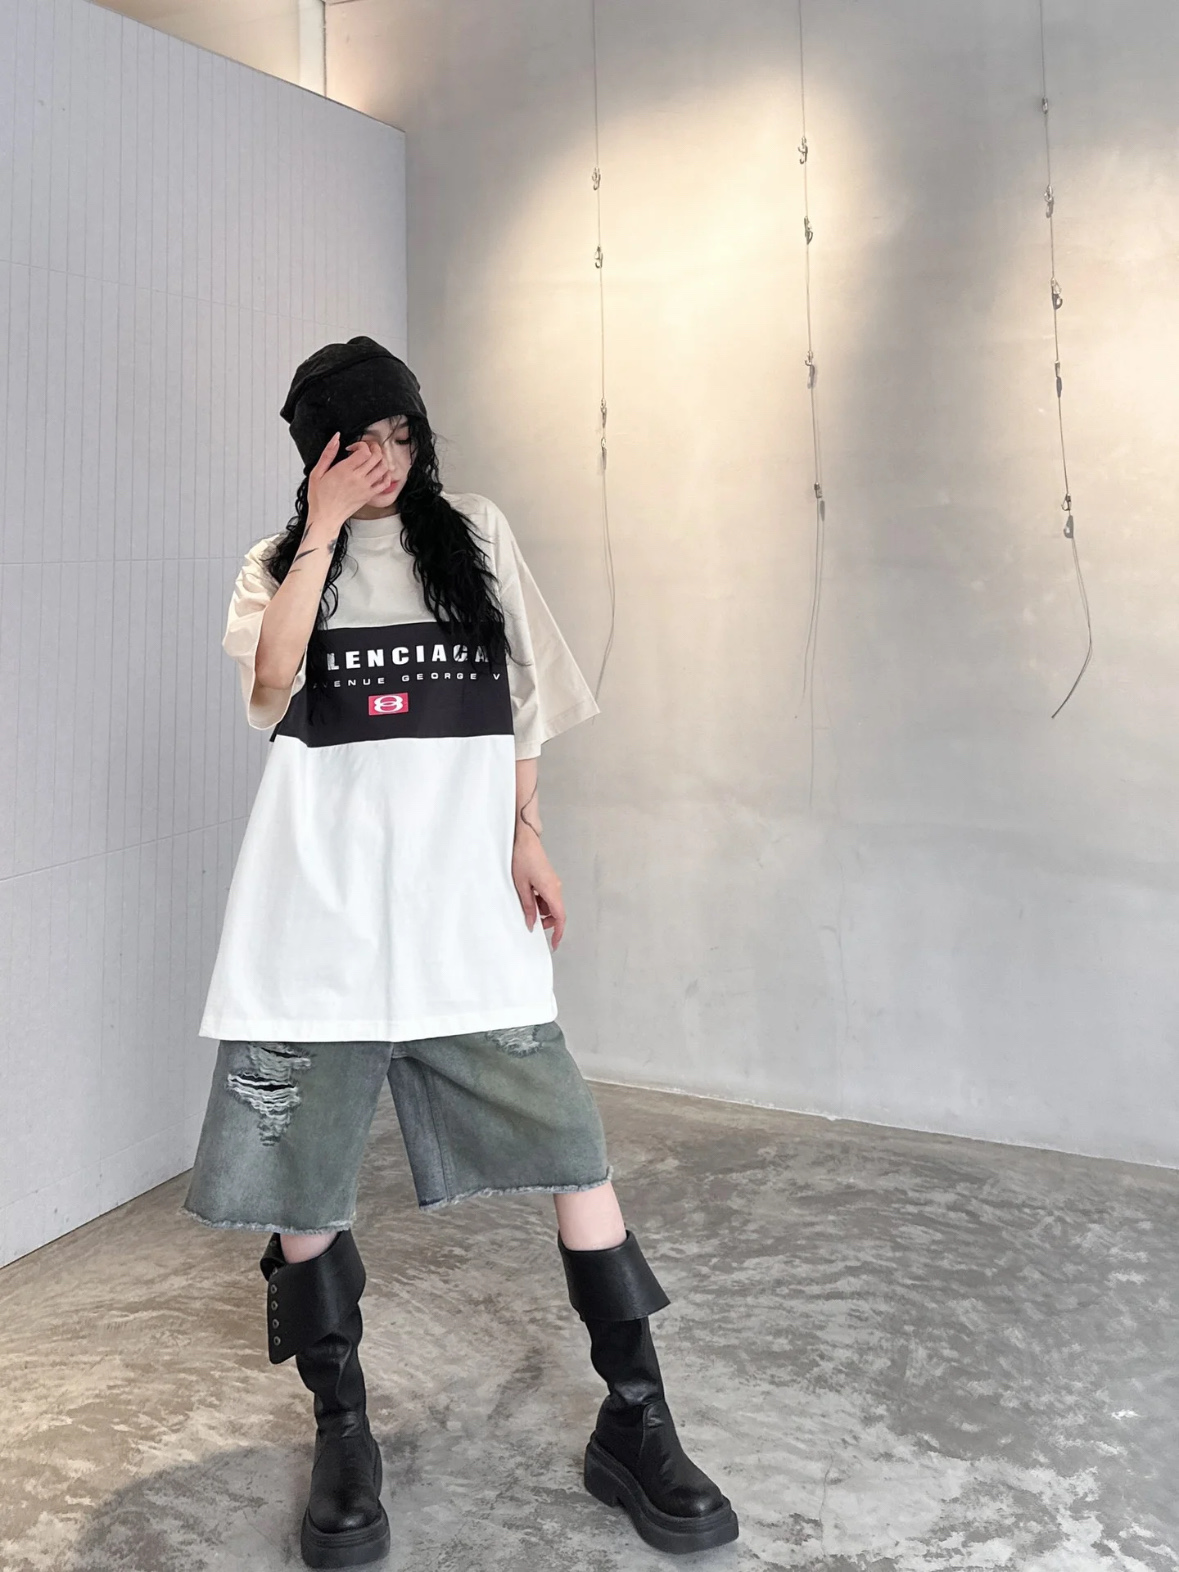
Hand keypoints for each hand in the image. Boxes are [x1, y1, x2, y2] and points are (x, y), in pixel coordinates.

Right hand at [306, 432, 395, 526]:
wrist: (326, 517)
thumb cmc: (320, 497)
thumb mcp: (317, 472)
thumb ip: (328, 453)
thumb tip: (336, 438)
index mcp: (344, 470)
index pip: (364, 451)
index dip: (361, 444)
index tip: (353, 448)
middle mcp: (358, 478)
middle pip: (377, 457)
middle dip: (374, 448)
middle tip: (367, 448)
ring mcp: (366, 487)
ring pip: (383, 468)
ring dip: (381, 459)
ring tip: (372, 458)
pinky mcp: (369, 496)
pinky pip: (385, 483)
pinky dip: (386, 475)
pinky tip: (378, 472)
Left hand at [511, 830, 564, 949]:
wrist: (525, 840)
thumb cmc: (522, 859)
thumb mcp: (521, 886)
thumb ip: (527, 906)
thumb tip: (531, 923)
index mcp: (551, 890)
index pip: (560, 917)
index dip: (558, 932)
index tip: (554, 944)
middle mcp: (556, 888)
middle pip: (557, 912)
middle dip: (547, 922)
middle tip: (532, 923)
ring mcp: (554, 883)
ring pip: (552, 905)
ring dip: (542, 911)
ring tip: (526, 906)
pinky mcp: (549, 880)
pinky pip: (548, 897)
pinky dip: (540, 902)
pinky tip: (529, 897)